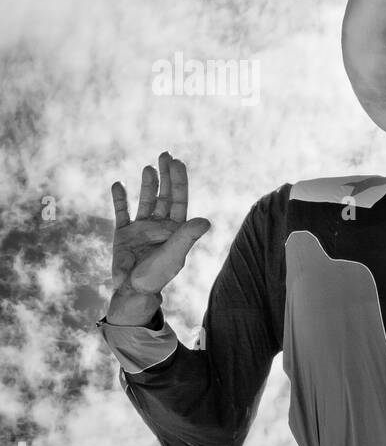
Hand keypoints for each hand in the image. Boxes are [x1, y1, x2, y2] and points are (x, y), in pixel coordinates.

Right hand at [106, 151, 209, 323]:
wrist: (132, 289)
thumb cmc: (157, 275)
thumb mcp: (174, 254)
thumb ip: (187, 236)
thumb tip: (206, 220)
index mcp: (175, 229)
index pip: (179, 199)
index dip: (179, 180)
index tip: (177, 162)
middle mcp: (160, 226)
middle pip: (164, 195)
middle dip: (165, 176)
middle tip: (165, 155)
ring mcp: (141, 229)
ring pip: (145, 201)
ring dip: (147, 184)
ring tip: (148, 168)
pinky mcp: (123, 234)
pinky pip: (121, 212)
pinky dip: (119, 199)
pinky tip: (119, 184)